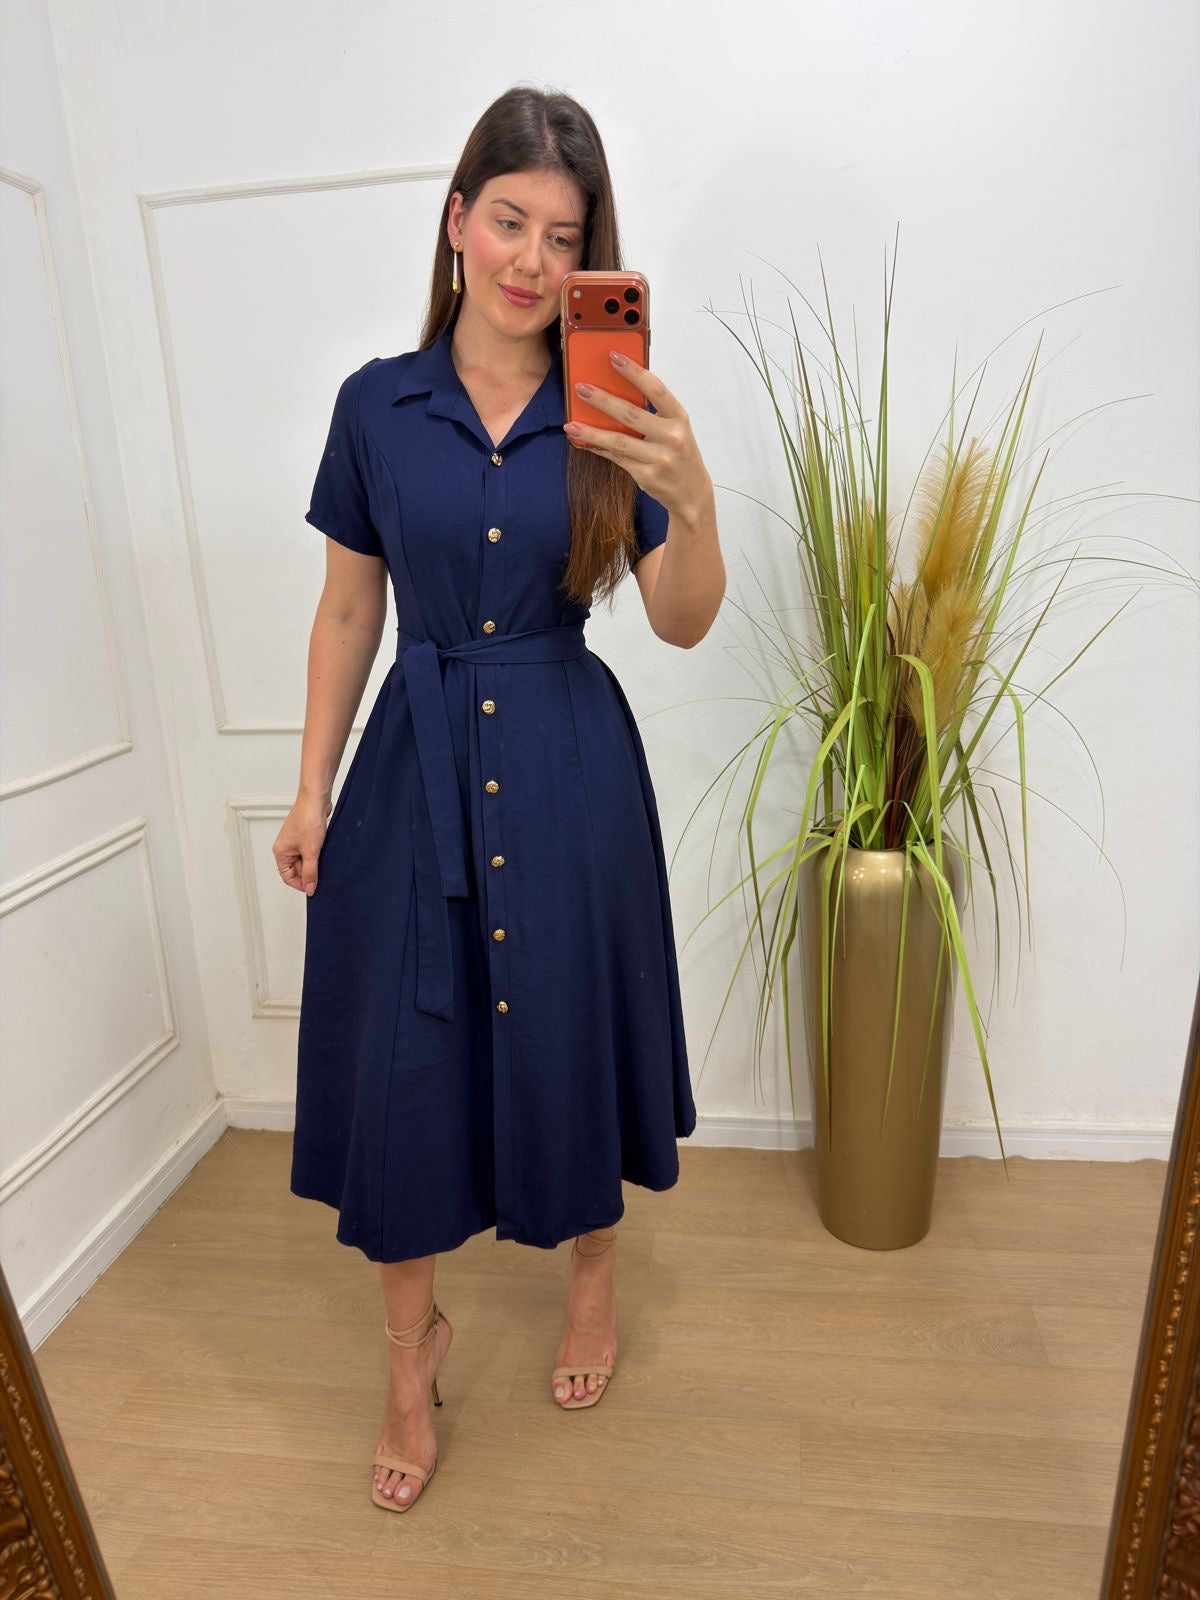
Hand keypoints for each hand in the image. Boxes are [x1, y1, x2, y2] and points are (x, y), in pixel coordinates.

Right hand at [273, 795, 330, 896]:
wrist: (316, 800)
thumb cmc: (308, 820)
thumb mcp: (310, 851)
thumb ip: (310, 872)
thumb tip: (310, 888)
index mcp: (281, 852)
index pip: (287, 877)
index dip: (301, 884)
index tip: (314, 888)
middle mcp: (286, 847)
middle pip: (296, 869)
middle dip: (309, 874)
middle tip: (322, 876)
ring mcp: (296, 841)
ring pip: (304, 860)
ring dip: (314, 864)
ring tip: (324, 862)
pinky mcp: (306, 835)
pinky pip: (310, 851)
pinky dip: (317, 855)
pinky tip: (325, 854)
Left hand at [564, 350, 712, 522]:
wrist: (691, 492)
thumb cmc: (680, 453)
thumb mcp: (675, 428)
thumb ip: (653, 412)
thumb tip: (616, 391)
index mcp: (679, 418)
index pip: (656, 389)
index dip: (634, 372)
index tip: (614, 357)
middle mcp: (672, 437)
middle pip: (631, 414)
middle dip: (603, 400)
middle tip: (581, 389)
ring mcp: (659, 459)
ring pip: (619, 441)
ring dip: (591, 431)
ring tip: (571, 424)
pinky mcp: (646, 476)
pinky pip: (616, 458)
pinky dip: (598, 448)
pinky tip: (584, 441)